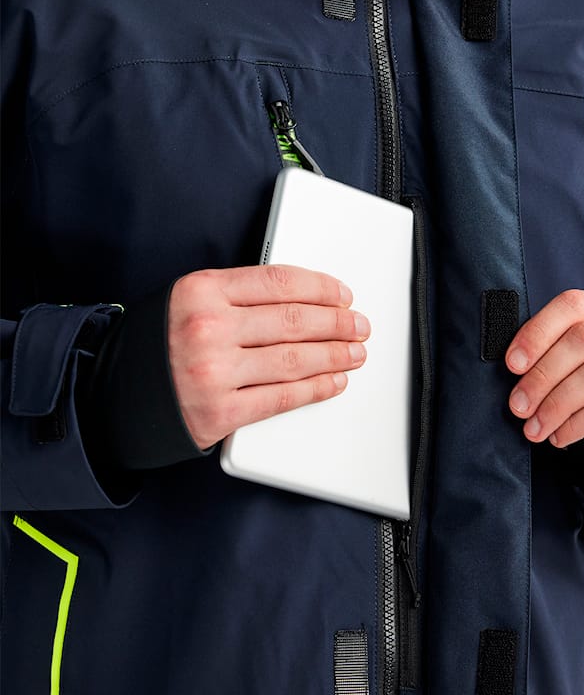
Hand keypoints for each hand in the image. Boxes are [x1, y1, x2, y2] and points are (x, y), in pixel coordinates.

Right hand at [168, 265, 369, 448]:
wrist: (115, 396)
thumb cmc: (156, 345)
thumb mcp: (189, 300)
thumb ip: (238, 294)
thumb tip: (304, 299)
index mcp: (202, 290)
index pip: (280, 282)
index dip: (321, 288)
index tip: (342, 294)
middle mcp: (208, 328)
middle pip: (294, 320)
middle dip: (337, 323)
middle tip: (358, 325)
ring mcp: (214, 372)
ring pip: (295, 359)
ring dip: (334, 355)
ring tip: (354, 352)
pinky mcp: (219, 412)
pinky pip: (281, 397)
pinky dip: (315, 389)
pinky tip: (332, 382)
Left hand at [505, 290, 583, 448]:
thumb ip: (558, 346)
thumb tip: (514, 365)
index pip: (573, 305)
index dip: (537, 332)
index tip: (512, 364)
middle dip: (542, 375)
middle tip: (518, 405)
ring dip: (556, 404)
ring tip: (535, 426)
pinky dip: (577, 424)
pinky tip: (560, 436)